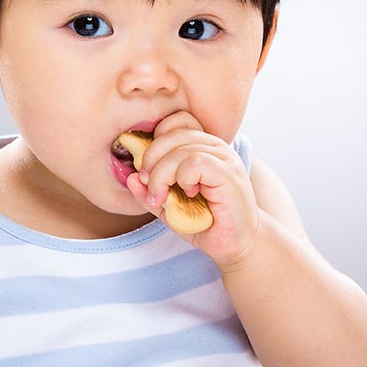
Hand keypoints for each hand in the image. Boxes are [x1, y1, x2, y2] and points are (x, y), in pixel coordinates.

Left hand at [125, 111, 259, 267]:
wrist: (237, 245)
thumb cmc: (205, 223)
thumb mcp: (168, 207)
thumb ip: (148, 191)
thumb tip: (129, 178)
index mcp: (202, 145)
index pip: (174, 121)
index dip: (155, 141)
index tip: (148, 171)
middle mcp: (215, 146)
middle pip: (171, 132)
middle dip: (151, 160)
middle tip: (150, 188)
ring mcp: (224, 157)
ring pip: (180, 149)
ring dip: (162, 175)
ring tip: (163, 197)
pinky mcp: (229, 173)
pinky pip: (194, 162)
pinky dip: (183, 179)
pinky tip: (189, 194)